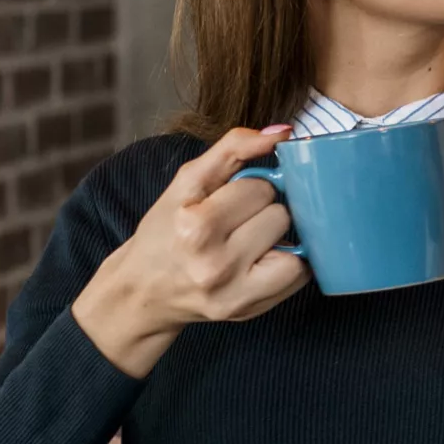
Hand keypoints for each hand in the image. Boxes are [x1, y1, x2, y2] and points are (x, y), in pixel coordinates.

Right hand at [71, 125, 310, 377]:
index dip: (249, 187)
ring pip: (295, 243)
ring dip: (278, 237)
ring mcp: (235, 293)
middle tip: (238, 222)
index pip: (260, 187)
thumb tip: (282, 133)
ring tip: (250, 241)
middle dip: (264, 211)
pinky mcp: (250, 311)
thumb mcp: (187, 183)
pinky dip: (289, 262)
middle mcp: (215, 264)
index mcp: (195, 227)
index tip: (231, 199)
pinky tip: (262, 259)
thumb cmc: (167, 232)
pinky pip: (299, 275)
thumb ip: (232, 149)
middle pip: (280, 214)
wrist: (144, 290)